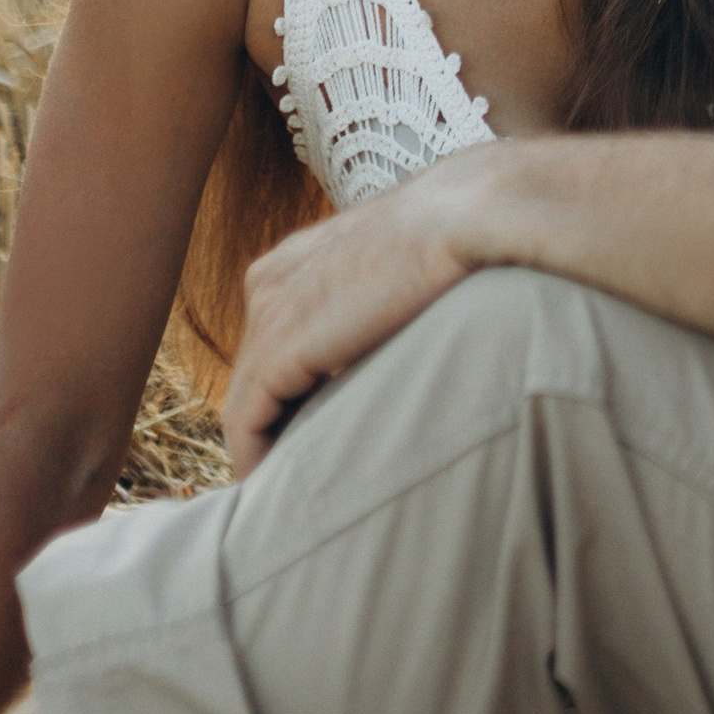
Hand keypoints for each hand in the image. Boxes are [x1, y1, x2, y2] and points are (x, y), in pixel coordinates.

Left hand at [224, 159, 492, 475]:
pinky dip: (258, 459)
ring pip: (248, 401)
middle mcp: (270, 282)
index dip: (291, 392)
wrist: (465, 218)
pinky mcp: (277, 352)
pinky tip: (280, 494)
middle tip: (301, 477)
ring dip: (267, 447)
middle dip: (276, 421)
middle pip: (258, 371)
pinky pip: (247, 423)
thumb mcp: (405, 266)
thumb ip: (382, 299)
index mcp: (297, 258)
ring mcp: (267, 315)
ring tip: (292, 495)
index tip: (316, 434)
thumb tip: (401, 332)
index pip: (276, 340)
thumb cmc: (461, 237)